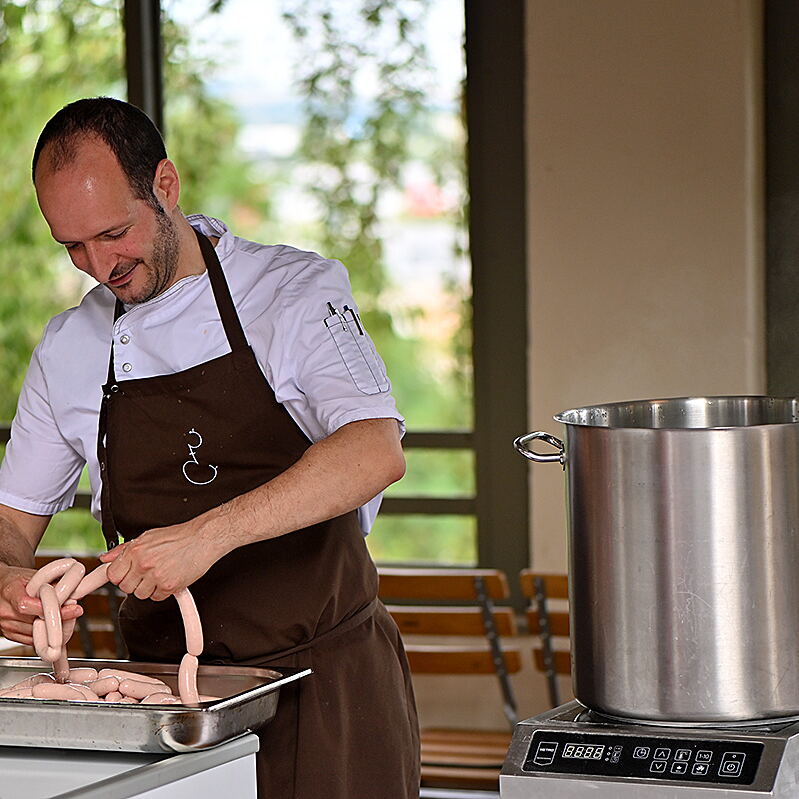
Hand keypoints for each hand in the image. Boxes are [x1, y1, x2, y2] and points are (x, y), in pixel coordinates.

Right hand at [0, 564, 81, 645]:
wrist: (1, 586)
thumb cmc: (16, 580)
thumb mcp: (33, 575)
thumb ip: (51, 583)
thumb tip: (72, 593)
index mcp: (10, 592)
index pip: (26, 605)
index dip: (48, 608)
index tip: (68, 606)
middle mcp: (5, 610)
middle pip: (33, 621)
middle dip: (57, 618)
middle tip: (75, 611)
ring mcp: (6, 624)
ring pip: (34, 633)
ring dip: (53, 627)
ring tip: (66, 615)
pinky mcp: (10, 634)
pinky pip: (31, 640)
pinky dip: (45, 634)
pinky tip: (53, 624)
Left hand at [100, 519, 219, 601]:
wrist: (203, 538)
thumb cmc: (179, 536)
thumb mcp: (148, 537)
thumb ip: (124, 549)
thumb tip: (105, 558)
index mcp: (136, 550)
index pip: (113, 575)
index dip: (120, 576)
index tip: (127, 574)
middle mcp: (143, 563)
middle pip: (125, 587)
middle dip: (135, 582)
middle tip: (147, 573)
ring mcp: (156, 576)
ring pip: (140, 595)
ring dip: (148, 588)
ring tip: (160, 574)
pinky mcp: (169, 586)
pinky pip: (156, 597)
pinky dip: (162, 591)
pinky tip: (169, 578)